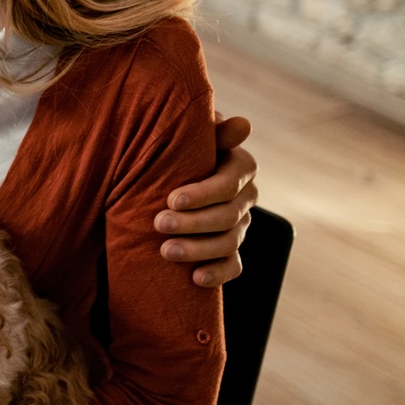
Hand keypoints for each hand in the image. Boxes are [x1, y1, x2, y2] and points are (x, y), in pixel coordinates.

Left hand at [155, 114, 257, 287]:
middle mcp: (245, 197)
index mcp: (239, 167)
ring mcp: (240, 225)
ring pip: (229, 242)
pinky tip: (195, 279)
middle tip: (159, 224)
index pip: (229, 184)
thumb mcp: (189, 136)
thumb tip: (243, 125)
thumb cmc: (176, 149)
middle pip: (228, 216)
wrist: (165, 176)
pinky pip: (233, 266)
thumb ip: (212, 130)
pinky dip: (217, 273)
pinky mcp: (229, 249)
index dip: (203, 193)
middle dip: (193, 222)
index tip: (172, 199)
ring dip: (198, 250)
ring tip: (165, 251)